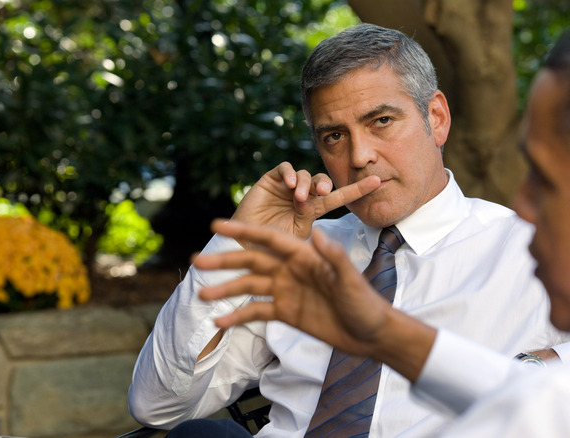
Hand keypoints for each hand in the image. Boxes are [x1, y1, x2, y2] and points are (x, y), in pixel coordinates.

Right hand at [195, 220, 392, 355]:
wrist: (372, 335)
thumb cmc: (366, 304)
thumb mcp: (351, 281)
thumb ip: (335, 258)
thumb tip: (317, 232)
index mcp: (305, 256)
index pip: (269, 239)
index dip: (243, 232)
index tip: (218, 225)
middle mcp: (292, 269)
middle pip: (252, 261)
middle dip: (225, 261)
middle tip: (197, 261)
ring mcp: (287, 291)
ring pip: (250, 286)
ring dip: (226, 290)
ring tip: (201, 296)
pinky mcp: (287, 312)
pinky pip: (258, 312)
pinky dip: (239, 316)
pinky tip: (220, 322)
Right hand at [232, 162, 379, 238]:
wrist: (245, 249)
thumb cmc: (273, 251)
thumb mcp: (301, 246)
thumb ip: (316, 239)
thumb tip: (330, 238)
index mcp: (313, 210)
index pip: (339, 197)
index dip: (357, 189)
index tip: (378, 181)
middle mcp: (302, 196)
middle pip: (322, 181)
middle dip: (325, 184)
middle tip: (323, 192)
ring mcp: (286, 187)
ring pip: (305, 175)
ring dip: (305, 183)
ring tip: (299, 198)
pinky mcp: (270, 181)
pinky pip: (285, 169)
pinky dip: (290, 173)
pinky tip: (290, 184)